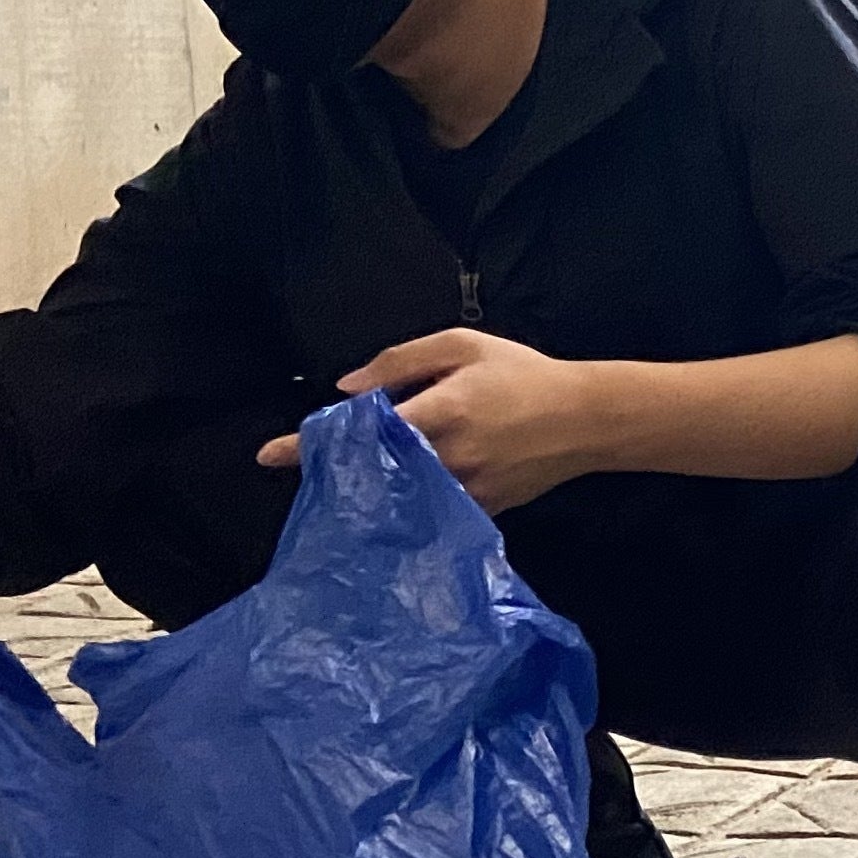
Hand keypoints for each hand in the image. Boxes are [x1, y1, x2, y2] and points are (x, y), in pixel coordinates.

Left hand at [260, 329, 608, 511]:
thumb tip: (347, 388)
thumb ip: (400, 362)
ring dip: (367, 492)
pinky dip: (404, 507)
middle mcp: (450, 455)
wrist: (588, 419)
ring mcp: (467, 489)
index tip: (269, 455)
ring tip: (348, 487)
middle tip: (306, 470)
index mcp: (443, 409)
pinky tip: (395, 500)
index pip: (364, 428)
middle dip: (336, 471)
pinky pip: (429, 511)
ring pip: (398, 497)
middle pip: (372, 471)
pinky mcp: (482, 509)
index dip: (315, 442)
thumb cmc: (524, 375)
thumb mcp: (464, 346)